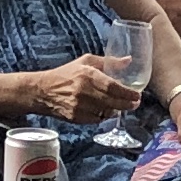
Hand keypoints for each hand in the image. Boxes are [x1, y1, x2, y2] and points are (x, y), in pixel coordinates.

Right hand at [26, 59, 140, 122]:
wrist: (43, 91)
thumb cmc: (66, 74)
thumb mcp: (86, 62)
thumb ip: (109, 61)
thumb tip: (128, 60)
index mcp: (87, 75)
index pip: (113, 86)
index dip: (127, 93)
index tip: (137, 95)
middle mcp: (84, 91)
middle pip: (113, 102)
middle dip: (127, 104)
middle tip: (135, 103)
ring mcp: (80, 106)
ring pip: (107, 112)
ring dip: (116, 110)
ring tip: (120, 105)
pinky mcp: (76, 118)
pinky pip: (97, 119)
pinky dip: (104, 115)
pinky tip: (106, 110)